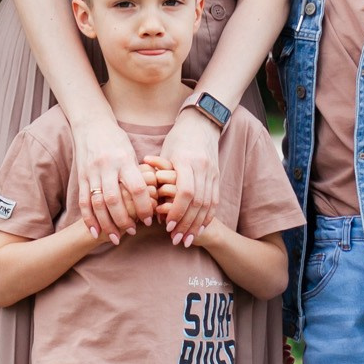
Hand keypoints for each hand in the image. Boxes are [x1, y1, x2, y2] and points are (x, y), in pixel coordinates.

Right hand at [72, 113, 157, 241]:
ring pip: (97, 203)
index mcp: (124, 159)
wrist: (90, 124)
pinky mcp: (81, 176)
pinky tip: (94, 231)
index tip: (149, 219)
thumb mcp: (131, 152)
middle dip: (123, 220)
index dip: (144, 206)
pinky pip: (84, 201)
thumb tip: (151, 197)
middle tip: (132, 232)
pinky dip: (88, 218)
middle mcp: (107, 166)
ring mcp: (91, 172)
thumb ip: (137, 173)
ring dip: (106, 224)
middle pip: (114, 199)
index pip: (136, 187)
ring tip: (114, 237)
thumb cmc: (116, 139)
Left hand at [157, 104, 222, 245]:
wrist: (202, 123)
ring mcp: (213, 172)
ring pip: (208, 204)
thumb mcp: (166, 152)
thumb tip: (145, 194)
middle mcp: (202, 168)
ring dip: (197, 224)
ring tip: (187, 239)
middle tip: (176, 239)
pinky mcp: (218, 176)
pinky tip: (200, 229)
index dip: (176, 211)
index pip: (185, 192)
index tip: (167, 225)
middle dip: (187, 223)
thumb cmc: (178, 138)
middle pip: (198, 202)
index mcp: (186, 161)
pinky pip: (215, 201)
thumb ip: (158, 173)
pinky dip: (207, 217)